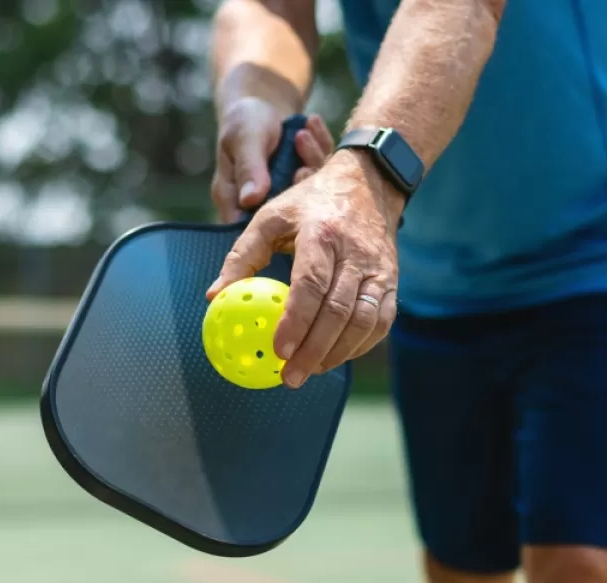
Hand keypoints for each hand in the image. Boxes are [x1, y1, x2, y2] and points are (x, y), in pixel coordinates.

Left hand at [207, 152, 403, 388]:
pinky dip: (360, 346)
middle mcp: (355, 253)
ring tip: (310, 371)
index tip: (278, 350)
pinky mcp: (392, 281)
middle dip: (314, 350)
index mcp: (321, 233)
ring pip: (364, 320)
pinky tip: (337, 357)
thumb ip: (242, 256)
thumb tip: (214, 296)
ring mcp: (378, 269)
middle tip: (290, 376)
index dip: (295, 321)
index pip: (311, 284)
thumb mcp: (270, 216)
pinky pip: (381, 321)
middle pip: (338, 311)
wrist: (369, 183)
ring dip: (338, 353)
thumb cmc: (311, 203)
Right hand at [211, 98, 335, 222]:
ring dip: (313, 157)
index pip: (252, 226)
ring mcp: (289, 194)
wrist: (262, 103)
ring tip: (302, 132)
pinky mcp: (309, 182)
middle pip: (288, 210)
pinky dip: (321, 145)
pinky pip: (323, 171)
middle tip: (301, 149)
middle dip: (301, 180)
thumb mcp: (244, 139)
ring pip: (311, 189)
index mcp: (235, 201)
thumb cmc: (244, 121)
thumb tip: (250, 199)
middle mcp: (263, 204)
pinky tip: (313, 123)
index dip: (275, 213)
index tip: (293, 176)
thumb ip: (249, 168)